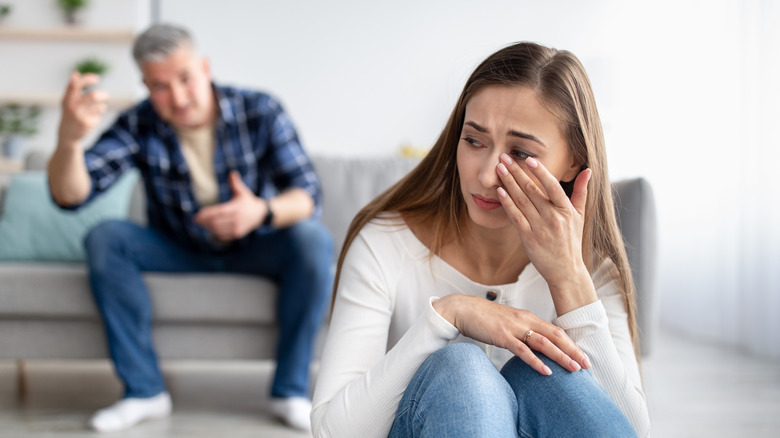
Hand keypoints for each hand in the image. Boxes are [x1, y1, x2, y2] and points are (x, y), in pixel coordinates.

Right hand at [58, 72, 108, 145]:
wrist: (67, 134)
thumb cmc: (69, 113)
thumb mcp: (67, 101)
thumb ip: (72, 88)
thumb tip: (76, 73)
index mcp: (67, 99)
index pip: (76, 85)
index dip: (87, 79)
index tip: (96, 78)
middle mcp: (73, 106)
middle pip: (93, 96)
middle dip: (103, 95)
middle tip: (107, 96)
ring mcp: (80, 116)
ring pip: (100, 107)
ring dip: (102, 107)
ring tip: (96, 110)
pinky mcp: (87, 124)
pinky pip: (99, 116)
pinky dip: (97, 116)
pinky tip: (91, 120)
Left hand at [193, 171, 267, 240]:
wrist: (260, 214)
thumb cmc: (248, 201)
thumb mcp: (243, 191)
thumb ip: (235, 183)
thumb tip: (232, 173)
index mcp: (236, 208)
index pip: (219, 212)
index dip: (207, 214)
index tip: (198, 214)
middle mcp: (237, 219)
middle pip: (216, 222)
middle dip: (204, 221)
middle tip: (195, 219)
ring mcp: (237, 228)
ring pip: (218, 230)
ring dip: (208, 227)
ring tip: (201, 223)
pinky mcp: (238, 234)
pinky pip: (223, 235)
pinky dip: (215, 233)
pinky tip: (210, 229)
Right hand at [433, 294, 589, 374]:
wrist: (463, 309)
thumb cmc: (484, 318)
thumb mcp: (508, 322)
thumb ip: (522, 330)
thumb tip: (534, 343)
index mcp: (528, 317)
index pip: (556, 331)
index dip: (571, 344)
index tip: (582, 356)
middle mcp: (524, 320)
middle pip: (555, 336)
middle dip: (573, 351)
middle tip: (587, 365)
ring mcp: (514, 328)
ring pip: (544, 343)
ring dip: (561, 357)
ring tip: (574, 369)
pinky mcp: (502, 336)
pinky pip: (523, 350)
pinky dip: (536, 362)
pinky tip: (546, 371)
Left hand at [495, 154, 596, 311]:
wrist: (566, 270)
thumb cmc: (571, 241)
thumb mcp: (580, 216)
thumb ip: (581, 192)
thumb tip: (588, 170)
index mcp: (566, 210)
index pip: (552, 186)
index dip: (540, 172)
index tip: (528, 159)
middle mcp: (553, 217)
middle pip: (532, 190)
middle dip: (517, 172)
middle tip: (504, 157)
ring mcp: (540, 228)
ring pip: (521, 201)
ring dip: (508, 183)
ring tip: (499, 169)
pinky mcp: (528, 238)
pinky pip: (516, 217)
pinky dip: (507, 203)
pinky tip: (500, 191)